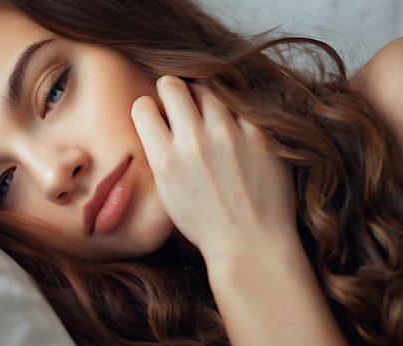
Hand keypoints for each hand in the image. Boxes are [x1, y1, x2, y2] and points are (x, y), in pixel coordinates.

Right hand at [131, 76, 297, 261]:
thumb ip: (160, 154)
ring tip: (207, 118)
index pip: (144, 106)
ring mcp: (229, 135)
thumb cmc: (206, 224)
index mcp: (166, 160)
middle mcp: (194, 142)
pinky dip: (232, 116)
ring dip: (202, 100)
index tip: (157, 113)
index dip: (149, 108)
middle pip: (173, 86)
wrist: (251, 243)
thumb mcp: (168, 193)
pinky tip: (234, 133)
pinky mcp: (258, 135)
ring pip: (207, 90)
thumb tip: (160, 121)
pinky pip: (239, 107)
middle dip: (171, 90)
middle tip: (178, 101)